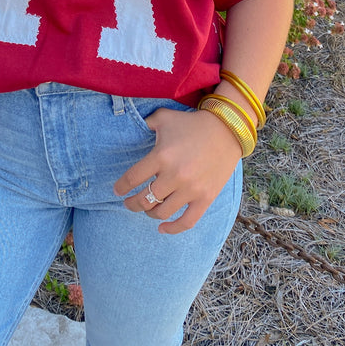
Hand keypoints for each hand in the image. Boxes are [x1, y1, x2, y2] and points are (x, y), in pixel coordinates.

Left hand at [113, 107, 241, 234]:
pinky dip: (172, 229)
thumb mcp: (165, 117)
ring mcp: (190, 189)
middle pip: (144, 199)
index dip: (121, 187)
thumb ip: (147, 123)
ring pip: (162, 212)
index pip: (132, 178)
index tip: (117, 190)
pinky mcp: (205, 198)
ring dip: (149, 213)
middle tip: (128, 203)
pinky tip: (162, 228)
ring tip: (146, 209)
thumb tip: (137, 127)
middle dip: (132, 204)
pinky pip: (187, 222)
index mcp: (161, 156)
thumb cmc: (192, 123)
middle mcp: (174, 176)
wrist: (226, 130)